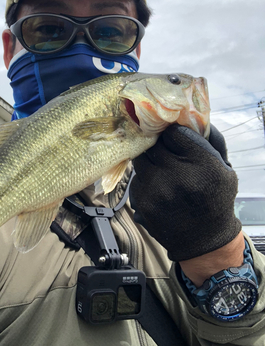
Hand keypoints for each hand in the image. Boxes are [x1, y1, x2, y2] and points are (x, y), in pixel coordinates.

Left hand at [130, 124, 241, 260]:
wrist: (204, 241)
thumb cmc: (215, 199)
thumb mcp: (224, 168)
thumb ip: (209, 140)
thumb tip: (187, 118)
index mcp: (201, 164)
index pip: (172, 132)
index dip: (173, 135)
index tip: (175, 141)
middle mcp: (177, 176)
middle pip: (152, 144)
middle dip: (157, 146)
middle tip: (165, 153)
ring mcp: (156, 190)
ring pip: (140, 159)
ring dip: (149, 162)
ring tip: (162, 172)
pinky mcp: (141, 202)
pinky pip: (136, 179)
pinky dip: (144, 180)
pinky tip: (158, 188)